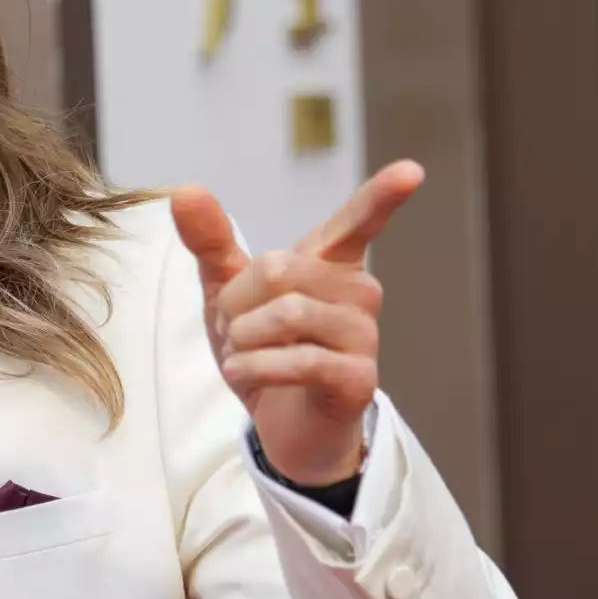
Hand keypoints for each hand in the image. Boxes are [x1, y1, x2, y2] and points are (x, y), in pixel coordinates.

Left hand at [171, 162, 424, 486]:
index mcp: (331, 263)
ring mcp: (364, 335)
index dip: (383, 195)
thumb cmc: (263, 350)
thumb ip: (210, 240)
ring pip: (287, 313)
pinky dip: (255, 367)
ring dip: (242, 339)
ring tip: (240, 356)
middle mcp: (358, 291)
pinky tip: (242, 374)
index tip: (412, 171)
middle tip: (234, 332)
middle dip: (236, 304)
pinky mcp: (359, 379)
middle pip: (278, 269)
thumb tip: (185, 189)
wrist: (281, 427)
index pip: (358, 221)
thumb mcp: (227, 291)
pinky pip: (301, 360)